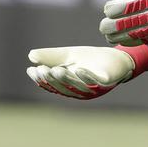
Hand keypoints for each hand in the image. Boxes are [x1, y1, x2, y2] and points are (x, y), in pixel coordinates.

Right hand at [25, 45, 147, 99]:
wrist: (116, 57)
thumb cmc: (90, 59)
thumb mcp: (67, 55)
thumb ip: (50, 56)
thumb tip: (31, 56)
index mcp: (69, 86)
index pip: (53, 86)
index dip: (42, 80)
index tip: (31, 70)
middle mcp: (80, 91)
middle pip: (63, 88)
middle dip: (52, 80)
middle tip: (42, 70)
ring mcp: (94, 88)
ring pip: (78, 87)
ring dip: (66, 79)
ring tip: (56, 70)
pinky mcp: (107, 82)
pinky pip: (96, 82)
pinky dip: (87, 77)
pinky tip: (79, 70)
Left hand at [99, 0, 147, 44]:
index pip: (134, 5)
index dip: (117, 9)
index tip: (107, 8)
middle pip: (133, 23)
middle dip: (115, 26)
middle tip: (103, 25)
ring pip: (138, 34)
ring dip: (121, 36)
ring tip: (107, 34)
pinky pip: (147, 40)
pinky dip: (132, 41)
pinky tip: (121, 40)